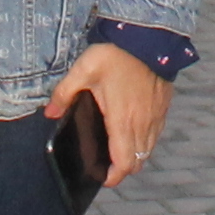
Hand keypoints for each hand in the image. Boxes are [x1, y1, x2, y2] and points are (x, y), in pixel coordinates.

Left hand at [48, 41, 172, 177]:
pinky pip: (156, 134)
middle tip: (105, 163)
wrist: (149, 36)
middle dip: (122, 168)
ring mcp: (156, 116)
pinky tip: (132, 127)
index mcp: (123, 120)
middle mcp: (143, 123)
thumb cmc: (117, 54)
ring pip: (148, 149)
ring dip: (134, 154)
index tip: (101, 177)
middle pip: (138, 162)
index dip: (114, 177)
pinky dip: (145, 139)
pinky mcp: (163, 107)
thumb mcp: (83, 70)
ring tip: (117, 146)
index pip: (124, 163)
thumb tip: (50, 114)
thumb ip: (64, 94)